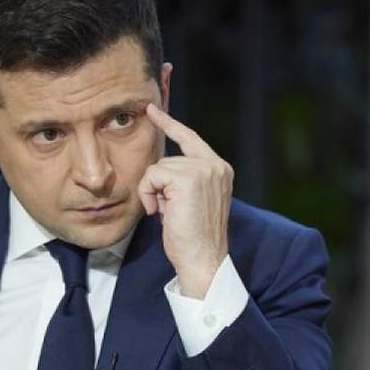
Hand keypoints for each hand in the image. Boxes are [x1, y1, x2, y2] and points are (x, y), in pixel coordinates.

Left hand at [140, 103, 232, 297]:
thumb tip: (160, 167)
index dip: (170, 124)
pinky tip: (159, 213)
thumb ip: (183, 179)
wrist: (203, 259)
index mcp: (220, 170)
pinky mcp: (187, 178)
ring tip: (165, 213)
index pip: (191, 138)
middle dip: (158, 184)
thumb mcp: (192, 201)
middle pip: (168, 158)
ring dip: (153, 192)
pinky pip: (152, 176)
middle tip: (166, 203)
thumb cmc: (194, 237)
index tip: (153, 110)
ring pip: (157, 168)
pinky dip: (149, 195)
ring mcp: (203, 170)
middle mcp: (215, 165)